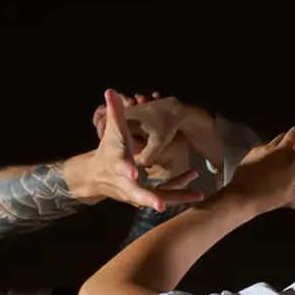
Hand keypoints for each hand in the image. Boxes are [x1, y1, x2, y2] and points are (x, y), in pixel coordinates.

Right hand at [71, 90, 202, 210]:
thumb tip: (110, 90)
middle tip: (162, 205)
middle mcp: (125, 183)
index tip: (134, 171)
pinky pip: (163, 196)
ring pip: (156, 199)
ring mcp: (134, 194)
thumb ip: (114, 112)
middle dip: (151, 199)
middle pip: (138, 193)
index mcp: (116, 164)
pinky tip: (194, 186)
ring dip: (177, 197)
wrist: (95, 175)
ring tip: (198, 194)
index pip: (120, 165)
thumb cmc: (108, 150)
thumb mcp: (112, 131)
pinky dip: (178, 191)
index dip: (126, 167)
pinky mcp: (144, 198)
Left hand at [223, 117, 294, 213]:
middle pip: (294, 131)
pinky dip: (272, 148)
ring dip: (286, 139)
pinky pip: (267, 145)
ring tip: (285, 149)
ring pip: (280, 137)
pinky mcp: (255, 150)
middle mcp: (282, 149)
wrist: (241, 196)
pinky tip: (269, 158)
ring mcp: (267, 147)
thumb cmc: (269, 198)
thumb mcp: (289, 194)